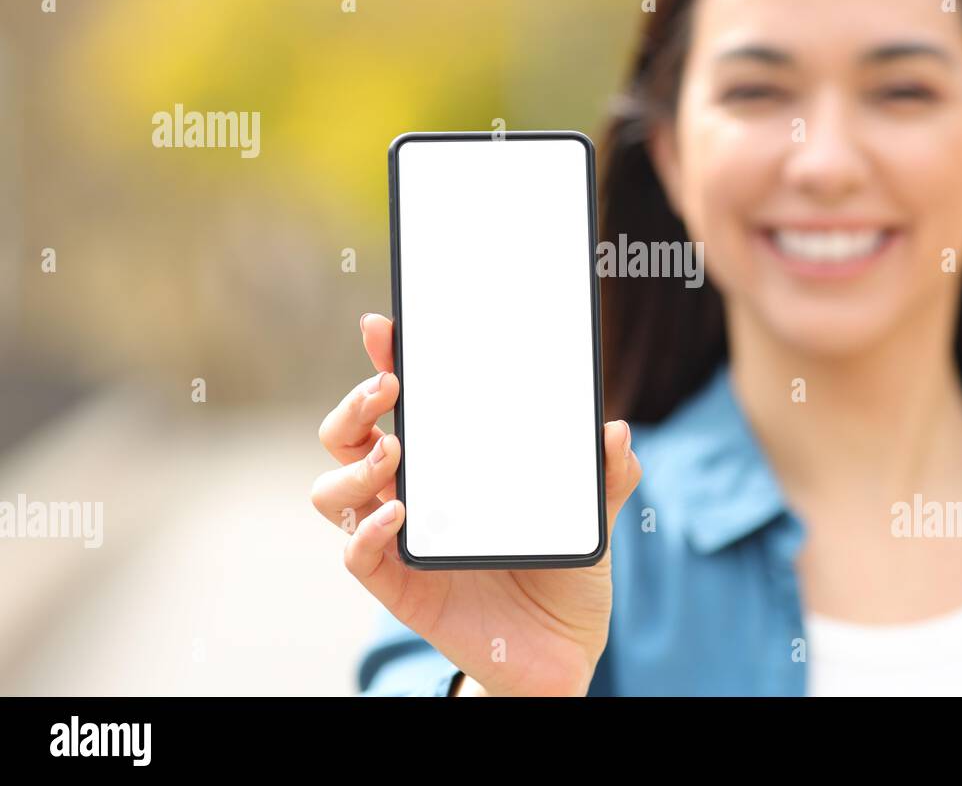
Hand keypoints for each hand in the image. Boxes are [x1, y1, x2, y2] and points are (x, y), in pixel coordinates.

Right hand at [312, 313, 641, 695]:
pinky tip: (397, 515)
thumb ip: (607, 475)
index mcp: (448, 464)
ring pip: (331, 491)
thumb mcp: (592, 515)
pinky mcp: (402, 588)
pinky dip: (367, 531)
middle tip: (389, 387)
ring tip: (395, 453)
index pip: (400, 404)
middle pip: (345, 437)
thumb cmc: (564, 569)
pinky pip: (358, 556)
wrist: (564, 650)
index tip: (384, 326)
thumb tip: (616, 431)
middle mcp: (411, 494)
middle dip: (353, 404)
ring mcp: (399, 539)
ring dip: (354, 464)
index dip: (384, 361)